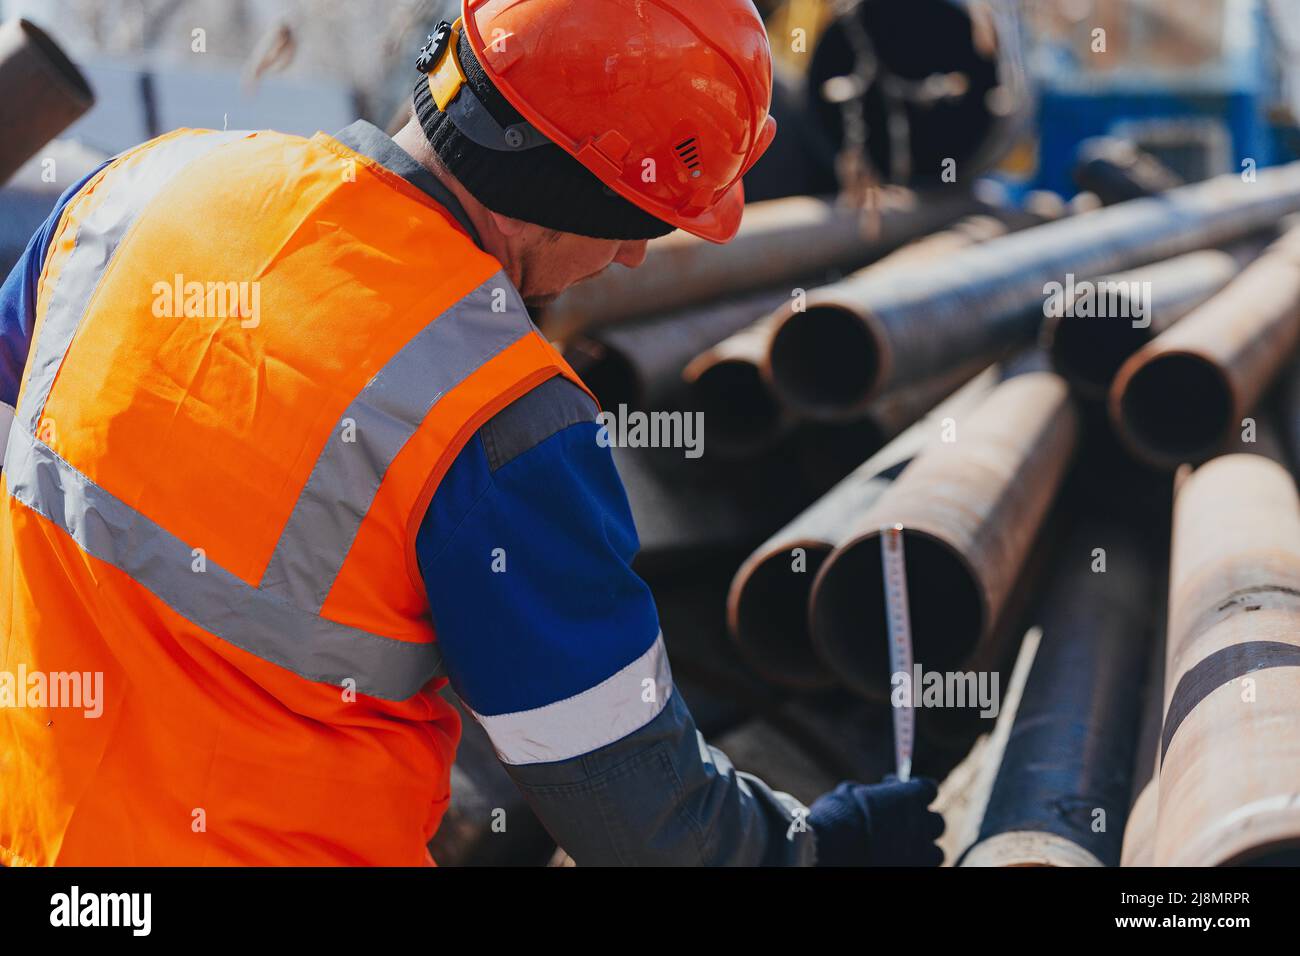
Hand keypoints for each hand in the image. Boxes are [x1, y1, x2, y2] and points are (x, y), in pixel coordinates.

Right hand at [808, 776, 943, 865]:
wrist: (832, 849)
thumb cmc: (838, 817)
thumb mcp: (849, 793)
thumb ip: (871, 792)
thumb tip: (871, 793)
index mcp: (909, 798)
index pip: (928, 788)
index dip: (913, 788)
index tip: (895, 788)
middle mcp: (921, 825)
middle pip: (936, 822)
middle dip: (920, 820)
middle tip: (900, 821)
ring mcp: (920, 853)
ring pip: (936, 851)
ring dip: (922, 847)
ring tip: (902, 848)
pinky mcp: (913, 871)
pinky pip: (925, 868)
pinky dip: (915, 864)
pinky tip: (897, 861)